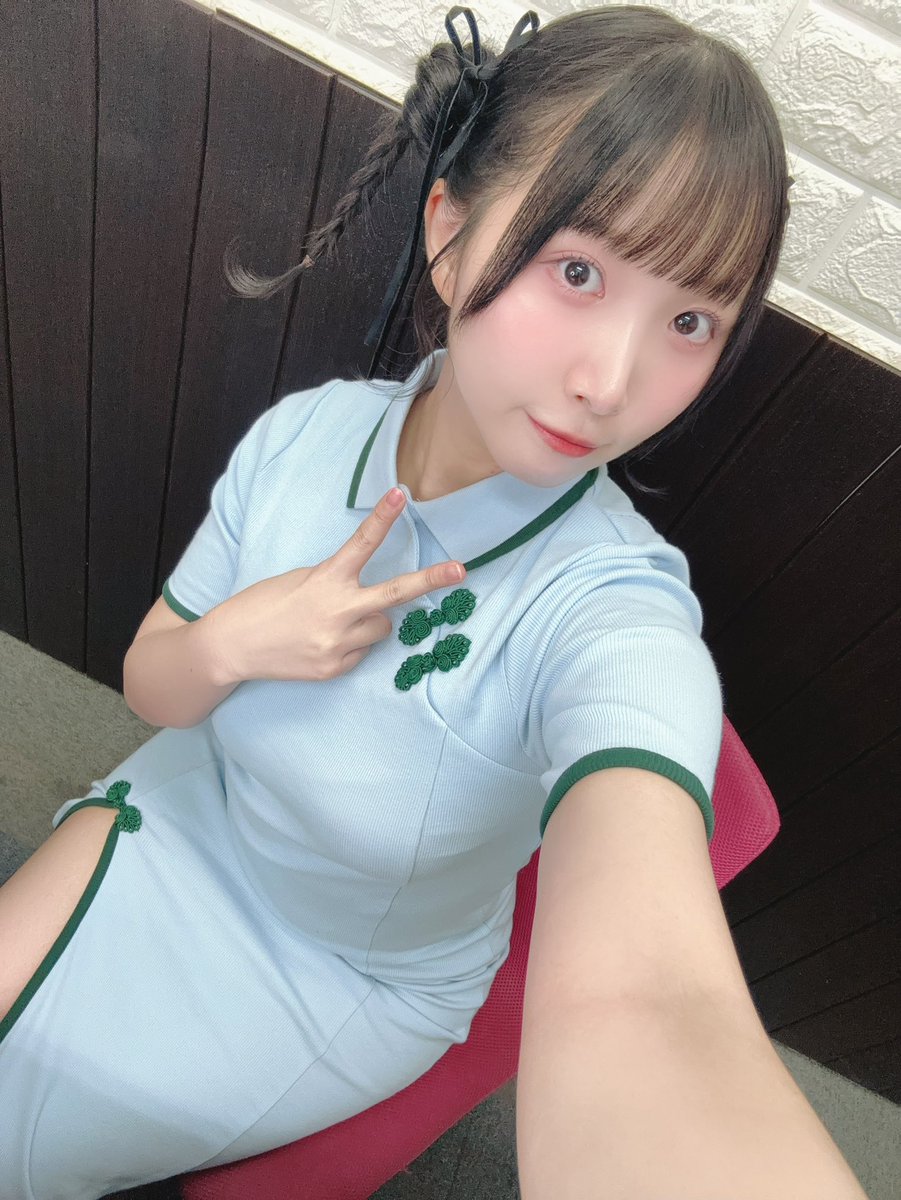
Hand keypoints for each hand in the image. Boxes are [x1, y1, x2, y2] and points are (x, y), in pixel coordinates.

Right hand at [207, 488, 465, 684]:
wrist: (231, 646)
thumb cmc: (263, 604)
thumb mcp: (299, 579)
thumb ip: (336, 582)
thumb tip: (367, 595)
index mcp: (325, 580)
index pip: (361, 544)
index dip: (383, 518)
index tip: (402, 494)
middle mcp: (337, 613)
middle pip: (395, 595)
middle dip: (430, 581)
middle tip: (461, 572)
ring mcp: (338, 644)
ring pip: (381, 628)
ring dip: (370, 620)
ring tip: (335, 621)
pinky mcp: (335, 668)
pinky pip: (362, 652)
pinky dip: (350, 644)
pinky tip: (322, 641)